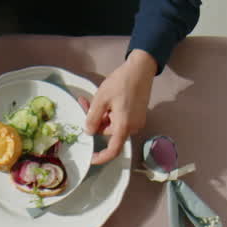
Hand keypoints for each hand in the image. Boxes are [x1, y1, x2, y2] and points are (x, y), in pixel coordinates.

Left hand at [86, 50, 157, 164]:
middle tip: (85, 103)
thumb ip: (92, 119)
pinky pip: (120, 119)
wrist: (141, 68)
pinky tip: (106, 99)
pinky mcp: (137, 114)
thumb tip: (89, 132)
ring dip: (102, 115)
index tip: (91, 158)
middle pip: (108, 132)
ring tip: (94, 98)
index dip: (101, 157)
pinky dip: (110, 112)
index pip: (113, 150)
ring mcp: (136, 120)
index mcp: (124, 126)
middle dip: (96, 121)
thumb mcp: (101, 100)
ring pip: (113, 124)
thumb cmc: (121, 82)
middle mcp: (132, 127)